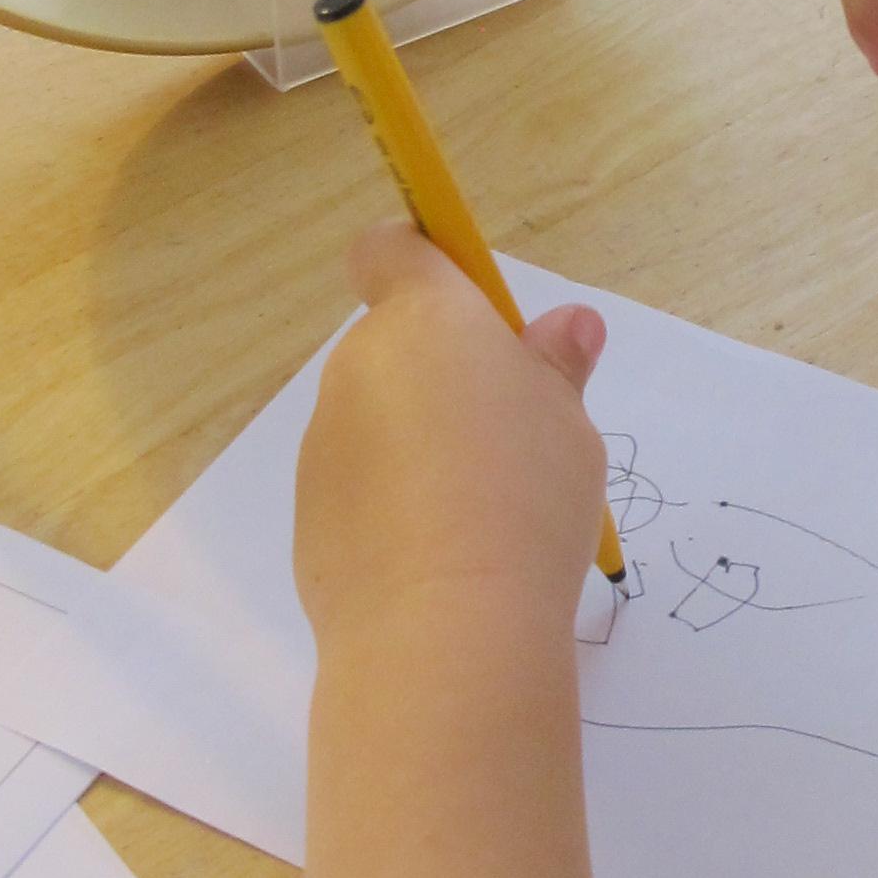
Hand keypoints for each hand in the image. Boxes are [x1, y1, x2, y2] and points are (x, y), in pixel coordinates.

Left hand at [296, 228, 608, 659]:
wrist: (444, 629)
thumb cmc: (523, 498)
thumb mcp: (570, 424)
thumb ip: (556, 367)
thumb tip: (568, 324)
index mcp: (424, 320)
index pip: (390, 249)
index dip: (422, 263)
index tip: (469, 309)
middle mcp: (359, 368)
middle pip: (395, 347)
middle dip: (443, 378)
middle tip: (511, 439)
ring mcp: (324, 444)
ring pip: (378, 422)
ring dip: (419, 447)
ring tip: (484, 516)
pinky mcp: (308, 516)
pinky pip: (360, 489)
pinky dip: (394, 508)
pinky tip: (444, 562)